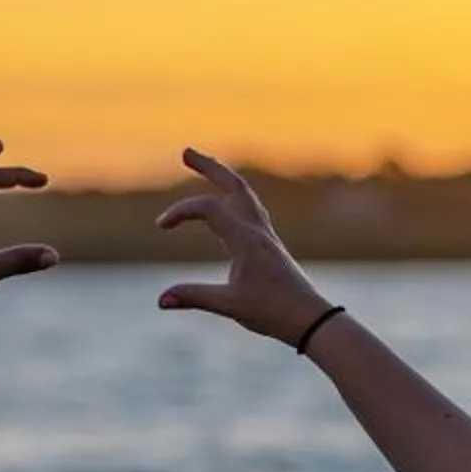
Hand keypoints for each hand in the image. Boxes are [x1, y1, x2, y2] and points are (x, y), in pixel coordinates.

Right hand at [154, 148, 332, 344]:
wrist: (310, 320)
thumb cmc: (274, 312)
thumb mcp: (230, 306)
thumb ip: (195, 297)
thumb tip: (161, 300)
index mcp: (247, 240)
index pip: (209, 208)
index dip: (181, 211)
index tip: (160, 227)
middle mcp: (258, 231)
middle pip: (234, 186)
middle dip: (210, 167)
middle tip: (186, 151)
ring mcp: (266, 236)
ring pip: (245, 195)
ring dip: (224, 178)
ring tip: (206, 167)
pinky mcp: (269, 246)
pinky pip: (251, 210)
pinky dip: (235, 198)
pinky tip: (229, 204)